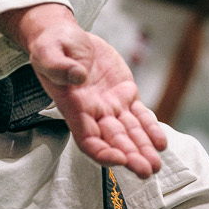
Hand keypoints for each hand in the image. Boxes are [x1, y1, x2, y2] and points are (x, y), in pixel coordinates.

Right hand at [0, 1, 166, 177]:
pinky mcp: (124, 92)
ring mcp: (110, 104)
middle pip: (114, 141)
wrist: (65, 37)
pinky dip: (151, 128)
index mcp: (73, 107)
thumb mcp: (47, 52)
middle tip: (146, 171)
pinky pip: (140, 114)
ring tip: (157, 163)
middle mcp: (93, 112)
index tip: (119, 159)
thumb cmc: (51, 46)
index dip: (102, 152)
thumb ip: (59, 66)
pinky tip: (161, 143)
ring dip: (143, 149)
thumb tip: (78, 76)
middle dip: (131, 157)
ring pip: (130, 132)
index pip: (88, 140)